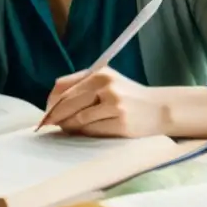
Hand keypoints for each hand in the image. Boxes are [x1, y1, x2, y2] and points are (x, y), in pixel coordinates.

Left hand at [41, 67, 168, 137]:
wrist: (160, 108)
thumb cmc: (129, 96)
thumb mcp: (108, 82)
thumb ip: (82, 86)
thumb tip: (52, 103)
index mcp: (100, 74)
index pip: (64, 87)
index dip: (51, 102)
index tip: (46, 112)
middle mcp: (106, 86)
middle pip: (68, 103)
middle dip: (55, 116)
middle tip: (47, 125)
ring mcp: (114, 105)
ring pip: (78, 119)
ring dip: (67, 126)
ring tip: (65, 129)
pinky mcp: (120, 122)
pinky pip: (92, 130)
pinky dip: (82, 132)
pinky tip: (81, 132)